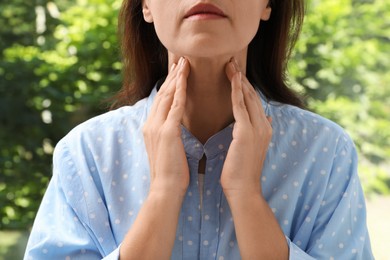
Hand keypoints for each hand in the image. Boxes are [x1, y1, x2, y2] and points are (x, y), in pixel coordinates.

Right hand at [143, 57, 190, 197]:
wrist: (165, 189)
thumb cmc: (171, 173)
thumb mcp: (168, 149)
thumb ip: (169, 135)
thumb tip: (175, 127)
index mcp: (151, 128)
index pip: (160, 101)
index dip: (169, 85)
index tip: (176, 72)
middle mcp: (150, 123)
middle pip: (162, 93)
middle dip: (172, 75)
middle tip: (180, 59)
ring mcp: (157, 127)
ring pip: (167, 95)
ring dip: (176, 77)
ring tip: (183, 62)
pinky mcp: (167, 131)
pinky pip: (174, 105)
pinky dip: (179, 90)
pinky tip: (184, 78)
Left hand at [221, 59, 271, 198]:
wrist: (243, 190)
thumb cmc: (240, 172)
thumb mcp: (249, 148)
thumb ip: (256, 132)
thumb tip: (264, 119)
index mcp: (263, 129)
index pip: (253, 102)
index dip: (245, 86)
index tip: (235, 72)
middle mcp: (264, 125)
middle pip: (252, 95)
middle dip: (242, 77)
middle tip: (232, 60)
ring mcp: (257, 128)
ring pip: (248, 96)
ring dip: (239, 79)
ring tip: (230, 63)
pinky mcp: (246, 131)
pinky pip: (240, 105)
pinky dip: (236, 90)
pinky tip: (232, 77)